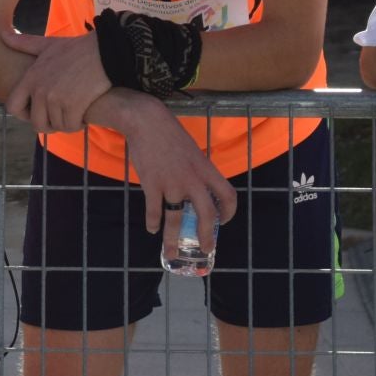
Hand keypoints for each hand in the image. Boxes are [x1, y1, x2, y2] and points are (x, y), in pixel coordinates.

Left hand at [4, 31, 108, 132]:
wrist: (103, 52)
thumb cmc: (76, 49)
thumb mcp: (47, 44)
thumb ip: (24, 43)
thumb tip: (2, 35)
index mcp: (31, 78)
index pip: (12, 107)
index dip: (22, 114)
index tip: (35, 112)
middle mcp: (40, 90)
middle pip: (36, 124)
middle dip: (48, 124)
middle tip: (60, 117)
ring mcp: (55, 99)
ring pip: (56, 126)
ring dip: (65, 124)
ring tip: (73, 113)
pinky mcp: (73, 106)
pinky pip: (70, 126)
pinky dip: (77, 124)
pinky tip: (83, 115)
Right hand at [102, 90, 235, 259]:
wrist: (147, 121)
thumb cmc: (170, 134)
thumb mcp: (193, 151)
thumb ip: (198, 171)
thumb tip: (197, 190)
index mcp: (206, 169)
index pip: (228, 195)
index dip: (229, 212)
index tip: (223, 222)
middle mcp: (192, 180)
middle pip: (206, 215)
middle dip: (207, 236)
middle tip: (205, 249)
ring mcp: (171, 183)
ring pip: (176, 219)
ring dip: (173, 240)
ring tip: (171, 253)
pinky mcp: (152, 184)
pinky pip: (154, 210)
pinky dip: (153, 222)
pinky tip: (152, 228)